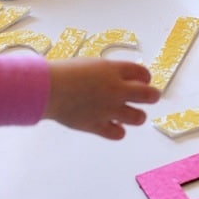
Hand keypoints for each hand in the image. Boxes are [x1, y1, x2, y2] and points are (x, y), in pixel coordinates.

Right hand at [44, 58, 160, 139]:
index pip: (143, 73)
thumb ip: (108, 72)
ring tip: (129, 113)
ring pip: (139, 118)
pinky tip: (113, 125)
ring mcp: (109, 109)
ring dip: (137, 115)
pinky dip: (118, 130)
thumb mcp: (90, 64)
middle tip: (148, 97)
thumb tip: (120, 79)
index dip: (145, 78)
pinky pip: (119, 134)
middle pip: (149, 95)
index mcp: (114, 70)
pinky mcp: (98, 125)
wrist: (47, 88)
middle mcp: (116, 90)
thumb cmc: (64, 72)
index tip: (142, 81)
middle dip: (151, 96)